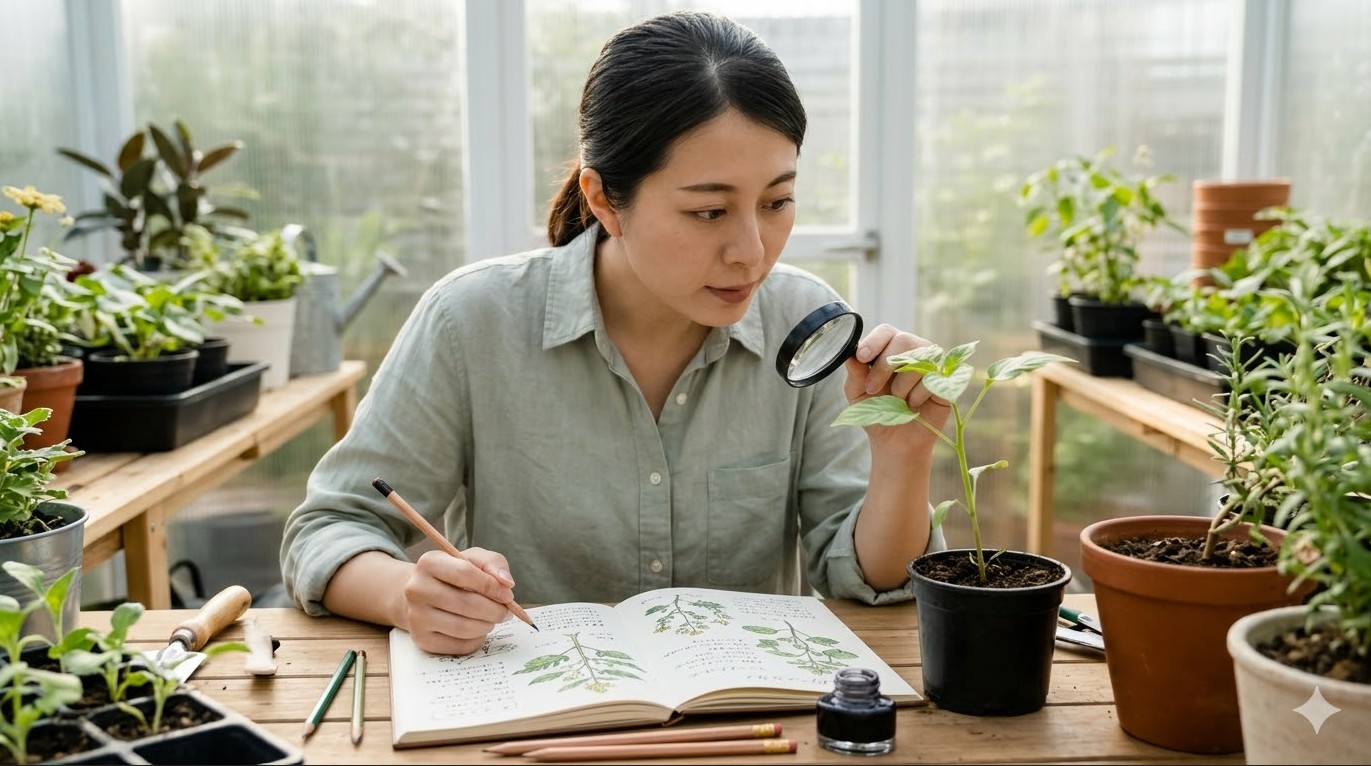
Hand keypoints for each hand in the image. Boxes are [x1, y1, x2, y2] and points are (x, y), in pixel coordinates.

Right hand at [399, 547, 518, 654]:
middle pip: (467, 604)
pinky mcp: (422, 640)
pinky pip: (460, 646)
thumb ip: (493, 564)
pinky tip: (478, 629)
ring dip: (487, 625)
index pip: (464, 573)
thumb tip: (507, 584)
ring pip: (464, 628)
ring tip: (492, 618)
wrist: (424, 594)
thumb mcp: (474, 558)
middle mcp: (417, 589)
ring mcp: (416, 617)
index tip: (508, 594)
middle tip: (506, 611)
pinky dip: (477, 639)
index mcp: (429, 563)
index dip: (491, 586)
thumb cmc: (454, 574)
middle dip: (495, 610)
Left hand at [842, 323, 952, 453]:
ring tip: (896, 400)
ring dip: (900, 384)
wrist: (895, 440)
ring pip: (919, 358)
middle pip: (904, 340)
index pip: (885, 331)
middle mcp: (914, 351)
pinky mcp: (946, 382)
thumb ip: (855, 373)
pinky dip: (917, 395)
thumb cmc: (876, 411)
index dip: (874, 342)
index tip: (862, 357)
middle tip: (872, 389)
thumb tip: (849, 354)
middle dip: (883, 366)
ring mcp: (932, 365)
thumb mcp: (858, 394)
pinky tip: (912, 405)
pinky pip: (933, 379)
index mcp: (890, 348)